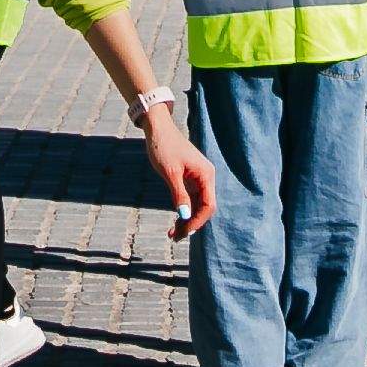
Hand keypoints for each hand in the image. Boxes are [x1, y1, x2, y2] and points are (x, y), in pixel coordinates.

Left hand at [144, 116, 215, 239]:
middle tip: (174, 237)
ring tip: (172, 234)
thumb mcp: (170, 172)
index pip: (208, 205)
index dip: (198, 221)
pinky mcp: (189, 179)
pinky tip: (175, 221)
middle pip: (204, 208)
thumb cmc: (164, 147)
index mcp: (206, 175)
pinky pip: (190, 200)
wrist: (158, 129)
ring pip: (197, 206)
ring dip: (186, 220)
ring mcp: (198, 179)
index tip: (184, 232)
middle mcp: (206, 178)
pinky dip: (183, 211)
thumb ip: (179, 194)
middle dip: (191, 224)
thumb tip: (184, 215)